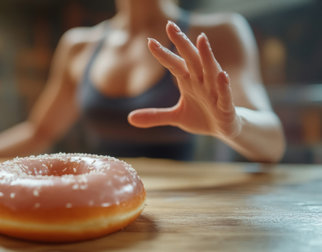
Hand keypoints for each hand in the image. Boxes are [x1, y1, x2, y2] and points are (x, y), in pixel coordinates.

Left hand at [128, 21, 241, 138]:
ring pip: (210, 70)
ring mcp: (215, 92)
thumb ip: (155, 115)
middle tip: (171, 26)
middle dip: (181, 43)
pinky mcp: (226, 106)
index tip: (149, 41)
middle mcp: (202, 82)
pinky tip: (221, 75)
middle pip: (191, 59)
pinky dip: (223, 86)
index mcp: (189, 82)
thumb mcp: (176, 117)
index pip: (174, 65)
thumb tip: (129, 118)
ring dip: (206, 55)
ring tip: (201, 38)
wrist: (224, 130)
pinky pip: (224, 94)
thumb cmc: (201, 117)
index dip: (163, 54)